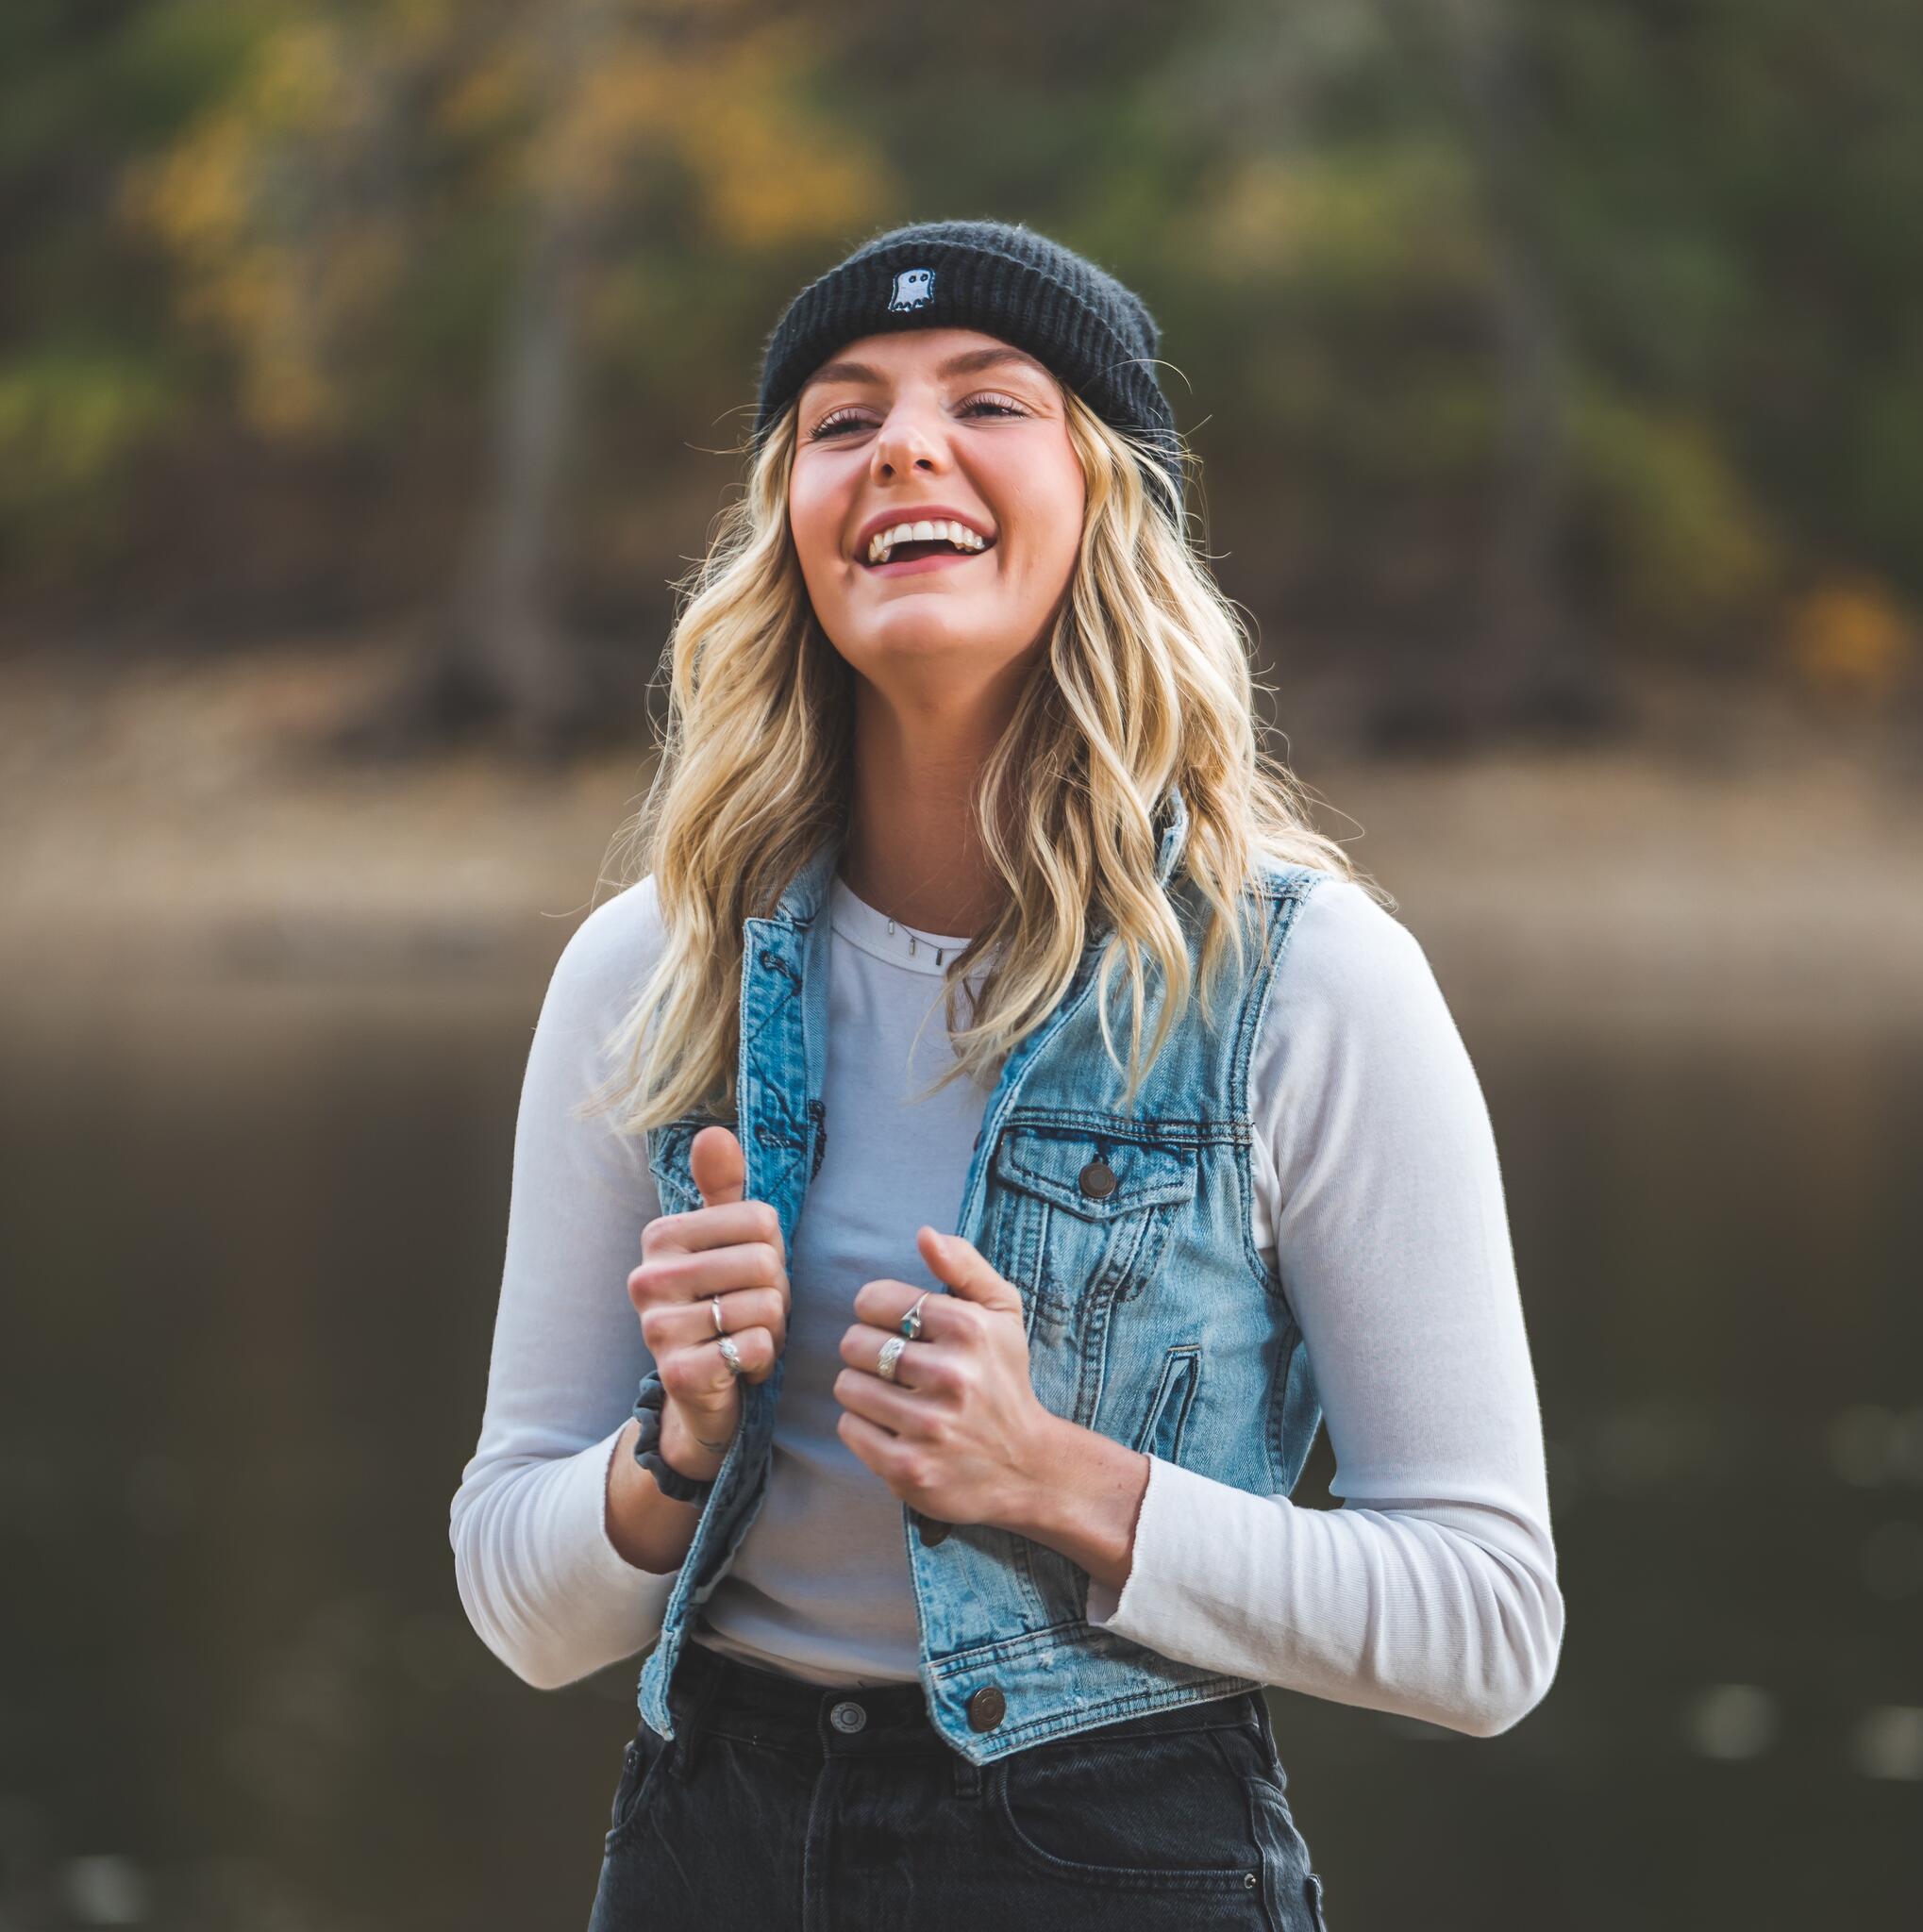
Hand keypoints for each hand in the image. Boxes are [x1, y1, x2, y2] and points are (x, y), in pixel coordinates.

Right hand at [627, 1126, 789, 1480]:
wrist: (701, 1391)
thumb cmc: (722, 1305)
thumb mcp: (725, 1243)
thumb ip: (722, 1189)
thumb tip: (714, 1133)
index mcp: (660, 1237)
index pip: (760, 1220)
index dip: (773, 1250)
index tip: (748, 1274)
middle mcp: (648, 1278)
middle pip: (765, 1263)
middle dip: (777, 1291)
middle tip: (751, 1310)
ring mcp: (657, 1328)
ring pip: (766, 1306)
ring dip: (772, 1328)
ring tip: (745, 1336)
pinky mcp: (678, 1373)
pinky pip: (756, 1346)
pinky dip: (763, 1358)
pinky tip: (740, 1365)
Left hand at [832, 1226, 1054, 1531]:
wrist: (1028, 1466)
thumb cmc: (1004, 1379)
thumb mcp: (1002, 1313)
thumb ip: (964, 1265)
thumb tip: (924, 1234)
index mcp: (969, 1328)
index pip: (874, 1299)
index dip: (877, 1310)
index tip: (896, 1326)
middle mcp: (950, 1376)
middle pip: (855, 1343)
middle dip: (868, 1351)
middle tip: (895, 1367)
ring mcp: (928, 1426)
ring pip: (847, 1386)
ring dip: (863, 1389)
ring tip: (894, 1397)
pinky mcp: (908, 1468)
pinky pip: (849, 1428)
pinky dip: (862, 1426)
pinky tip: (893, 1428)